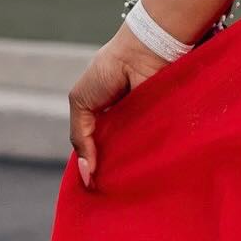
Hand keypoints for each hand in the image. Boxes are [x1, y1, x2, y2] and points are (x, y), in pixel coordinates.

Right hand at [68, 27, 170, 192]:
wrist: (142, 52)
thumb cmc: (108, 70)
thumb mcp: (81, 103)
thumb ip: (81, 137)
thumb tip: (86, 172)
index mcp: (103, 115)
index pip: (96, 148)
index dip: (92, 164)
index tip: (92, 184)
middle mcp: (123, 121)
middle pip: (114, 154)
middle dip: (110, 170)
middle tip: (106, 189)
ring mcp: (141, 124)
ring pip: (132, 155)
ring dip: (126, 167)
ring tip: (120, 184)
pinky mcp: (160, 123)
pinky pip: (151, 147)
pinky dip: (144, 157)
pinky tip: (136, 170)